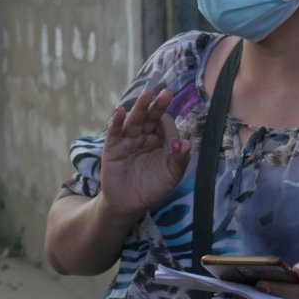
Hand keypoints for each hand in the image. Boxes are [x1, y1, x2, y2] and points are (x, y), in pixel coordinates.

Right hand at [99, 87, 189, 221]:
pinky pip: (114, 132)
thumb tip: (185, 143)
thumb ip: (179, 160)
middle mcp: (143, 136)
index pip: (165, 125)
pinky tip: (120, 111)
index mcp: (159, 139)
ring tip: (146, 94)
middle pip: (150, 117)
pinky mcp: (112, 148)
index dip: (171, 130)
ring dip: (140, 107)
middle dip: (158, 105)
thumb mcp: (171, 175)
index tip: (174, 144)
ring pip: (134, 121)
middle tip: (166, 92)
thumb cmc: (152, 187)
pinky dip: (116, 121)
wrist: (130, 205)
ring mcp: (127, 140)